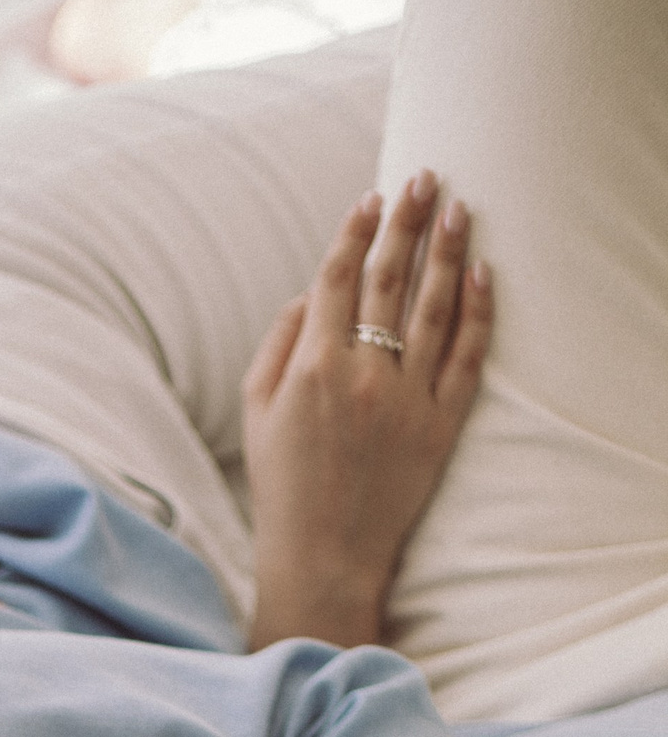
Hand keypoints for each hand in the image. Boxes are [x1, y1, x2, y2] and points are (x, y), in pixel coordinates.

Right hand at [244, 172, 491, 650]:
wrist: (324, 559)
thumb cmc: (282, 488)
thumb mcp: (256, 413)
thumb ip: (277, 344)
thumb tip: (308, 293)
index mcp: (312, 367)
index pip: (338, 278)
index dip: (356, 232)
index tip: (372, 197)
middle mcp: (363, 374)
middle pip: (390, 277)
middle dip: (408, 221)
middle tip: (425, 177)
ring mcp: (406, 398)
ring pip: (434, 305)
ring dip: (448, 250)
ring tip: (459, 208)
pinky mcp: (440, 424)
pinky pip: (465, 355)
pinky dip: (476, 311)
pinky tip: (480, 274)